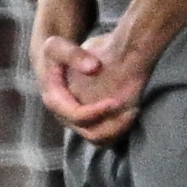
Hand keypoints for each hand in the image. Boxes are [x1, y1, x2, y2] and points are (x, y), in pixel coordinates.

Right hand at [48, 22, 152, 143]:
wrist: (52, 64)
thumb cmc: (56, 54)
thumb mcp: (57, 47)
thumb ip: (74, 54)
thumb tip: (93, 68)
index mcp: (55, 101)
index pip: (76, 116)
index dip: (97, 112)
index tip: (116, 101)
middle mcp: (65, 117)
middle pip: (91, 132)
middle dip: (112, 122)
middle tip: (132, 109)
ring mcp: (76, 123)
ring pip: (100, 139)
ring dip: (118, 130)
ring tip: (134, 112)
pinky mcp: (86, 122)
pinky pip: (104, 136)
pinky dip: (118, 129)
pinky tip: (132, 112)